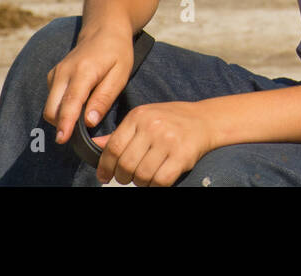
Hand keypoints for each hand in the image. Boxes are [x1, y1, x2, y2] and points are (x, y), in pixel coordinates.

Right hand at [43, 27, 134, 147]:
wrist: (104, 30)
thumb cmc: (117, 52)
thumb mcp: (120, 74)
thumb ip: (104, 98)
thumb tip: (88, 121)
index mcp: (83, 71)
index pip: (70, 102)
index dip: (66, 123)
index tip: (62, 139)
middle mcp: (64, 72)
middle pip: (52, 109)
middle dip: (61, 125)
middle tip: (78, 136)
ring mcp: (56, 73)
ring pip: (50, 106)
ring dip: (61, 118)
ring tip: (81, 121)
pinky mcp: (53, 76)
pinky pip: (52, 100)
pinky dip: (61, 109)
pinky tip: (78, 107)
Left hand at [92, 100, 212, 186]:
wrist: (206, 119)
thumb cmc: (172, 120)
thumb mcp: (144, 118)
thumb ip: (121, 133)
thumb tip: (94, 145)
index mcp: (139, 116)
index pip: (113, 147)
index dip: (105, 166)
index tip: (104, 176)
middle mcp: (153, 126)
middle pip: (126, 164)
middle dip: (122, 177)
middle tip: (126, 178)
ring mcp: (169, 140)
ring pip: (142, 175)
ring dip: (140, 182)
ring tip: (144, 177)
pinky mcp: (182, 155)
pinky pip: (160, 180)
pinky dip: (155, 185)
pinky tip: (157, 179)